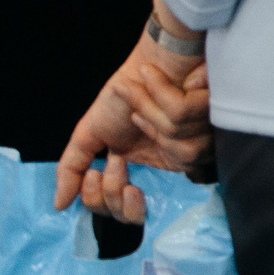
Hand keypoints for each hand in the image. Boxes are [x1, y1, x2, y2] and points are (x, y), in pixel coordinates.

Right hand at [54, 8, 214, 223]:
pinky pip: (190, 121)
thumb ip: (72, 167)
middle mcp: (175, 165)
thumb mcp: (90, 133)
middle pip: (155, 200)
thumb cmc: (123, 95)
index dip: (113, 203)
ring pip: (183, 153)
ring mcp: (200, 144)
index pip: (132, 215)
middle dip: (121, 180)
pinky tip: (158, 90)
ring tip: (140, 109)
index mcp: (147, 171)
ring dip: (151, 120)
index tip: (97, 174)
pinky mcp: (214, 116)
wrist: (150, 59)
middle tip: (114, 158)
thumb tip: (59, 205)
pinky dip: (164, 99)